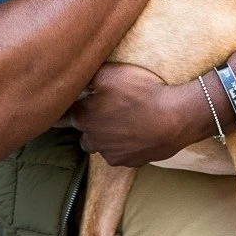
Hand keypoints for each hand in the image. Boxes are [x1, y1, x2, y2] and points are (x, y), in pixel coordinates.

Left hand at [64, 63, 195, 166]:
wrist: (173, 118)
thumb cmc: (140, 92)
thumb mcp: (109, 73)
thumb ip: (88, 76)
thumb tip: (76, 77)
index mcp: (84, 118)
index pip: (62, 116)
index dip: (63, 110)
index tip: (62, 107)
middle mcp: (93, 140)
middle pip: (82, 133)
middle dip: (88, 123)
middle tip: (101, 109)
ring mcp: (112, 154)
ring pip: (102, 145)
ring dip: (106, 136)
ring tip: (122, 121)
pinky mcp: (131, 162)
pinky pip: (121, 153)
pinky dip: (125, 144)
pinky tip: (137, 131)